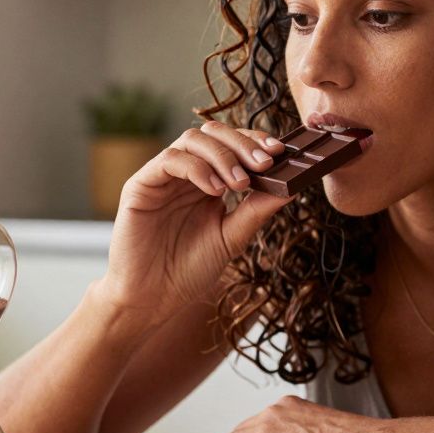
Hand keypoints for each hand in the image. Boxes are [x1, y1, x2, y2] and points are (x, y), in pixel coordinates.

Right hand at [100, 120, 294, 324]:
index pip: (232, 145)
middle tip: (264, 163)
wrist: (152, 299)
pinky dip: (196, 168)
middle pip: (213, 133)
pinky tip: (214, 190)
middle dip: (242, 143)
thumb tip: (292, 186)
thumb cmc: (189, 271)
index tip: (280, 152)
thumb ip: (256, 211)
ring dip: (222, 155)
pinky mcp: (141, 185)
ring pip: (191, 139)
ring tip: (240, 183)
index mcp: (207, 182)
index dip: (255, 142)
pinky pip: (169, 160)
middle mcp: (185, 174)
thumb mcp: (231, 238)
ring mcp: (162, 177)